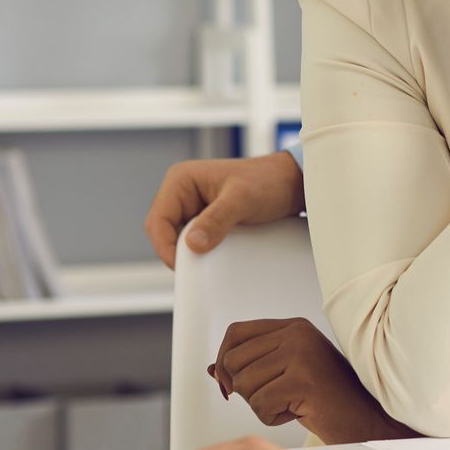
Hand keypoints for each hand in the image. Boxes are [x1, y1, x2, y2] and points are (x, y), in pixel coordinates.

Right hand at [144, 151, 305, 266]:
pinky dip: (200, 250)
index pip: (158, 220)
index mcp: (181, 180)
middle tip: (194, 269)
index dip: (165, 246)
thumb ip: (217, 220)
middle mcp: (183, 192)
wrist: (291, 183)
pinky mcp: (205, 217)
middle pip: (164, 231)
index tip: (181, 265)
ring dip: (188, 251)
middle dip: (175, 250)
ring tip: (206, 262)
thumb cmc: (269, 181)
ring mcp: (193, 205)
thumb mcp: (242, 200)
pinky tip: (213, 257)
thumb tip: (192, 244)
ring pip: (177, 237)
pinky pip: (194, 239)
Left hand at [210, 318, 416, 443]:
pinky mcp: (303, 380)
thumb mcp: (287, 373)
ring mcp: (301, 354)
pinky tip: (298, 413)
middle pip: (233, 361)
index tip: (229, 384)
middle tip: (273, 399)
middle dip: (243, 389)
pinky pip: (260, 405)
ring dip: (261, 405)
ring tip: (291, 404)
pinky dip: (272, 418)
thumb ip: (252, 366)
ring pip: (244, 385)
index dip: (224, 360)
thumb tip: (213, 369)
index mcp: (293, 327)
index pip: (235, 333)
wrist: (366, 419)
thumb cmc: (327, 399)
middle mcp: (297, 334)